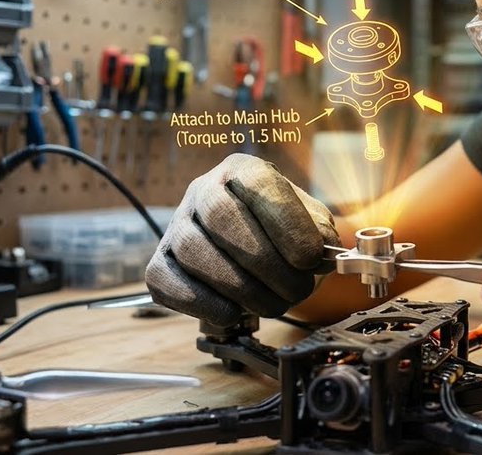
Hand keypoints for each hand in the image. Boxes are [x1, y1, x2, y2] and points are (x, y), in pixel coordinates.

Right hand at [146, 153, 339, 324]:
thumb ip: (319, 231)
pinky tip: (234, 311)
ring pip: (195, 252)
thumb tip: (321, 250)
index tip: (311, 258)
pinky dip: (205, 303)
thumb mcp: (309, 223)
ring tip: (275, 303)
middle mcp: (203, 190)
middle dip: (266, 262)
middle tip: (298, 289)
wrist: (251, 253)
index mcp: (243, 171)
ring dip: (242, 288)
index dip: (286, 222)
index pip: (258, 182)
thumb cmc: (282, 234)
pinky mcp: (160, 262)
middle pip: (221, 217)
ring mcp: (176, 226)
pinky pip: (167, 282)